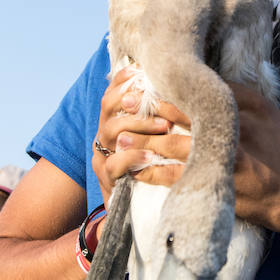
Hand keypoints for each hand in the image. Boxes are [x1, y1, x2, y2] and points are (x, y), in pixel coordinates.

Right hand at [92, 66, 190, 207]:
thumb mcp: (154, 139)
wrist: (128, 209)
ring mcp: (102, 157)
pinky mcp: (107, 179)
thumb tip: (177, 90)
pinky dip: (134, 157)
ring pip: (111, 131)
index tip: (140, 70)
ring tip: (164, 127)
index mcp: (112, 121)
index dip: (123, 80)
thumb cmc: (148, 167)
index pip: (112, 93)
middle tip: (160, 100)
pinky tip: (152, 155)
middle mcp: (103, 136)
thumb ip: (158, 116)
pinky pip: (115, 164)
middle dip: (134, 100)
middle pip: (108, 107)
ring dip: (139, 125)